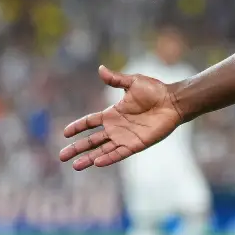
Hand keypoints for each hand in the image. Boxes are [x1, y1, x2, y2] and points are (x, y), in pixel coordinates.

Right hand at [59, 65, 183, 170]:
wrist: (173, 101)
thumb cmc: (155, 90)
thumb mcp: (132, 82)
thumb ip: (115, 79)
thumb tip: (100, 68)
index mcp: (113, 113)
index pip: (90, 122)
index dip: (77, 127)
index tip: (64, 133)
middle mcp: (116, 128)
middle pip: (91, 140)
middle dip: (77, 148)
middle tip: (61, 156)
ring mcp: (125, 137)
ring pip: (102, 150)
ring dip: (89, 158)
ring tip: (75, 166)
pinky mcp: (136, 144)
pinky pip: (119, 153)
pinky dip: (108, 158)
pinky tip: (96, 162)